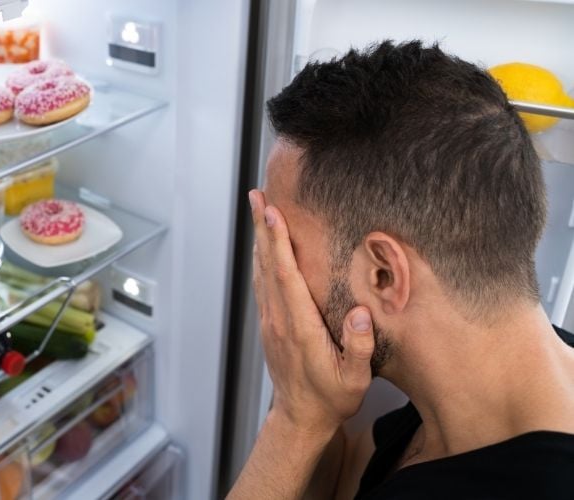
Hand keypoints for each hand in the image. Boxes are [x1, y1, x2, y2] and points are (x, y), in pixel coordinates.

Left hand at [250, 189, 373, 435]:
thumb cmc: (330, 398)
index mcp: (300, 327)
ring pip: (261, 271)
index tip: (275, 214)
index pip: (287, 277)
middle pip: (268, 264)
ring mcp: (270, 320)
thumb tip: (360, 312)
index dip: (279, 243)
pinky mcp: (269, 323)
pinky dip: (261, 258)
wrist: (300, 418)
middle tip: (257, 194)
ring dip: (259, 238)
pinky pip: (262, 283)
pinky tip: (263, 245)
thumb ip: (358, 346)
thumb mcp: (354, 380)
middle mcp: (279, 319)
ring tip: (258, 208)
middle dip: (263, 227)